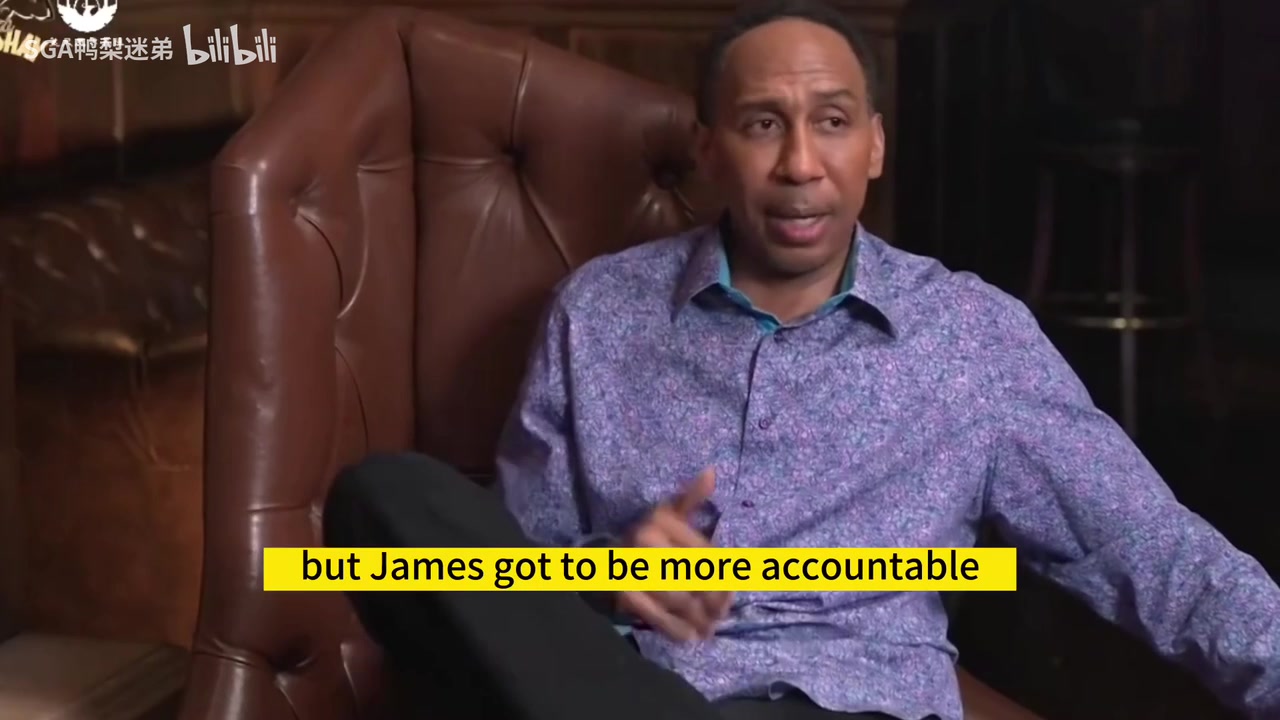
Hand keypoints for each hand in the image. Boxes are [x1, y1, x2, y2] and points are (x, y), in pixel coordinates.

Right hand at [616, 468, 732, 641]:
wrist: (602, 559)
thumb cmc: (647, 536)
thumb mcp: (668, 512)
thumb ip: (691, 498)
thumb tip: (712, 472)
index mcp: (661, 519)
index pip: (705, 554)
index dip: (722, 578)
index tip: (730, 596)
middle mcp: (645, 540)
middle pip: (694, 578)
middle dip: (712, 602)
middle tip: (721, 616)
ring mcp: (633, 568)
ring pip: (679, 599)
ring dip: (698, 619)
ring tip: (709, 629)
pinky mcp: (624, 594)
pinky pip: (657, 616)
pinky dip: (676, 629)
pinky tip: (690, 636)